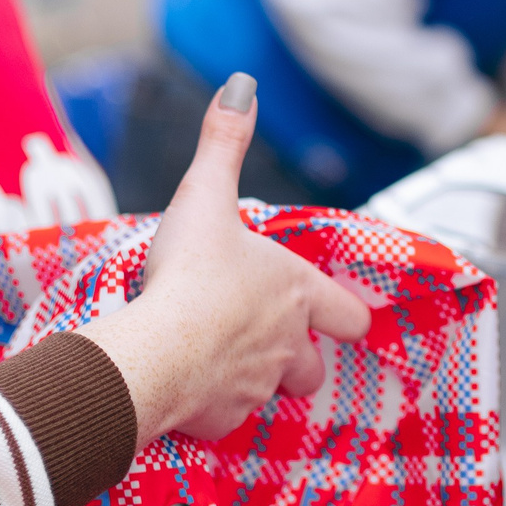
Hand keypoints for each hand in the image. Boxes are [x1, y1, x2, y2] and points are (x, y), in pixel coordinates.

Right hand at [81, 75, 373, 443]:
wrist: (155, 349)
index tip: (337, 314)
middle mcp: (287, 345)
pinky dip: (210, 406)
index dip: (345, 314)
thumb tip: (241, 84)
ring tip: (217, 360)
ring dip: (254, 382)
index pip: (349, 315)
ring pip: (272, 395)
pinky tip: (185, 387)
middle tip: (261, 337)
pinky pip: (224, 417)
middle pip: (314, 368)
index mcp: (296, 293)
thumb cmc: (189, 272)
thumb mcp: (205, 194)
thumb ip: (224, 141)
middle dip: (298, 359)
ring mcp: (257, 388)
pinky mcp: (222, 420)